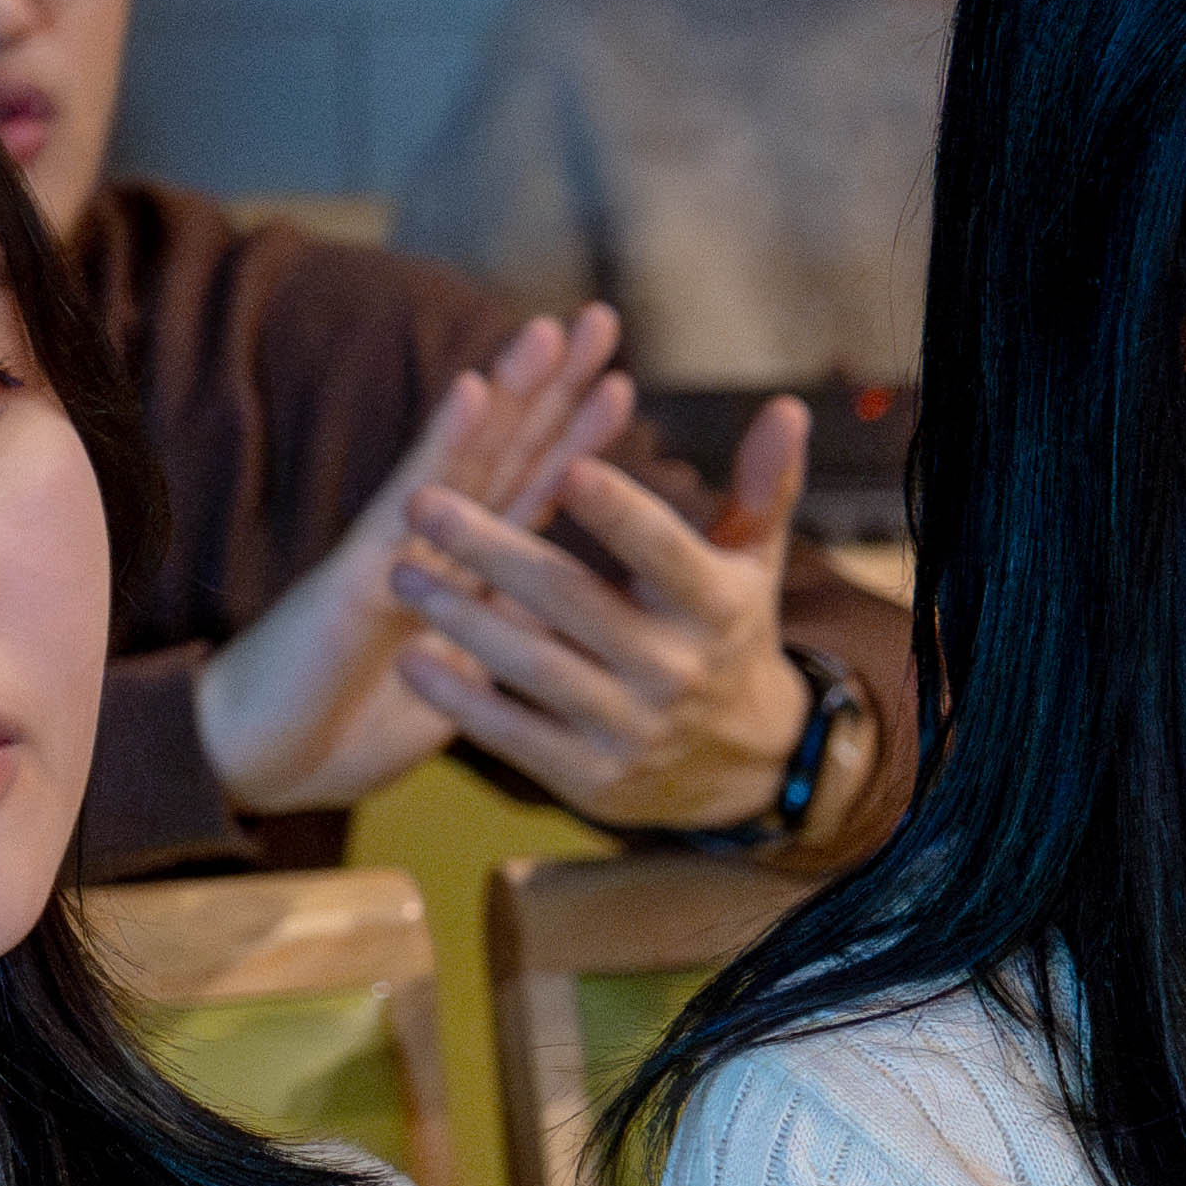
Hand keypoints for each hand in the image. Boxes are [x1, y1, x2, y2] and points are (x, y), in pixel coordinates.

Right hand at [196, 307, 631, 816]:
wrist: (257, 762)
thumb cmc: (350, 721)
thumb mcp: (459, 683)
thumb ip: (504, 639)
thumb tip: (570, 620)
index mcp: (458, 572)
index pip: (526, 489)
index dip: (571, 436)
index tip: (619, 378)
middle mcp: (429, 545)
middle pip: (503, 453)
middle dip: (552, 386)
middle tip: (602, 317)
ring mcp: (396, 550)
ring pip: (466, 460)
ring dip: (510, 392)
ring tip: (549, 331)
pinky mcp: (363, 574)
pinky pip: (411, 502)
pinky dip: (445, 445)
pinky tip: (473, 390)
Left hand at [394, 392, 827, 833]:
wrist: (744, 765)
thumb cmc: (727, 634)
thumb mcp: (754, 563)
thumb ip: (763, 485)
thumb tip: (786, 408)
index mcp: (713, 605)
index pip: (663, 551)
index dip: (619, 512)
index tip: (566, 464)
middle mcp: (674, 668)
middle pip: (573, 601)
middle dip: (493, 551)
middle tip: (424, 504)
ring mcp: (631, 728)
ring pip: (534, 667)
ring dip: (461, 619)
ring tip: (399, 573)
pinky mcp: (591, 777)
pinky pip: (515, 736)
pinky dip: (461, 699)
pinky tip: (412, 657)